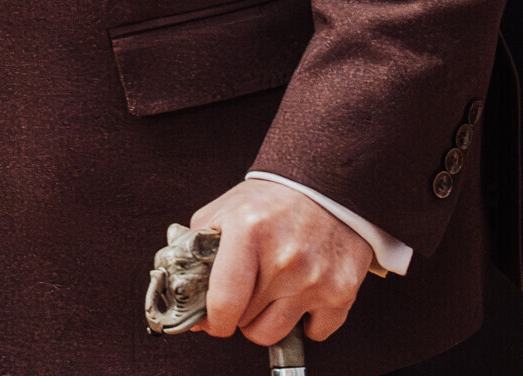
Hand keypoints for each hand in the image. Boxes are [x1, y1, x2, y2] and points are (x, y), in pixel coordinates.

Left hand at [186, 178, 374, 345]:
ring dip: (266, 321)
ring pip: (276, 333)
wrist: (325, 189)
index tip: (210, 322)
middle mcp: (283, 258)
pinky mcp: (341, 292)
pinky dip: (304, 323)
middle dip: (237, 314)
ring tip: (268, 296)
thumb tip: (182, 288)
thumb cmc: (270, 202)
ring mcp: (315, 278)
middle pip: (247, 322)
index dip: (212, 321)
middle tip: (241, 296)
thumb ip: (196, 246)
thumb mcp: (223, 211)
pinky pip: (314, 333)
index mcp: (247, 232)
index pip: (224, 300)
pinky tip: (299, 297)